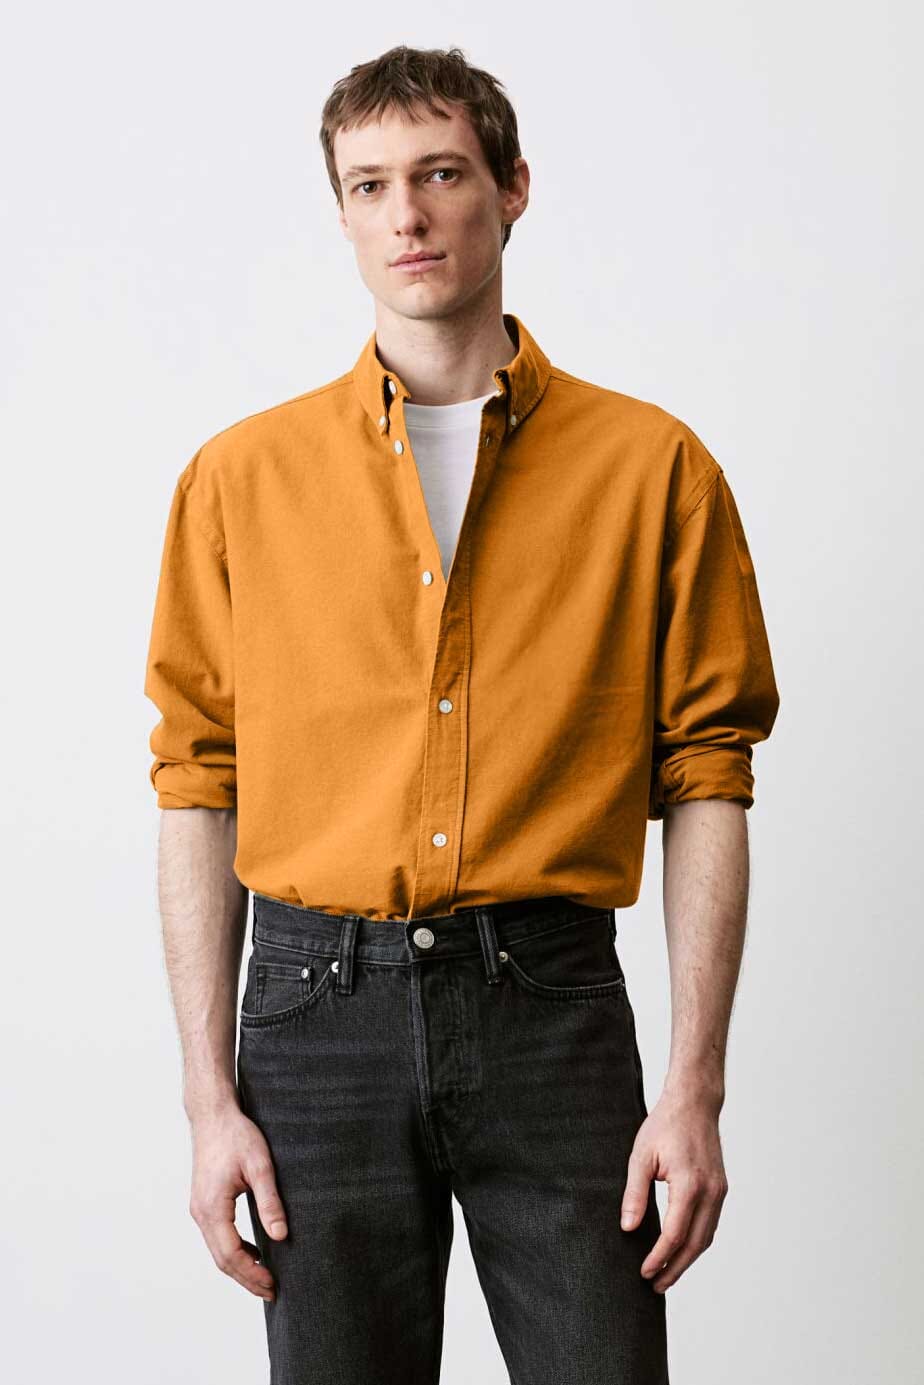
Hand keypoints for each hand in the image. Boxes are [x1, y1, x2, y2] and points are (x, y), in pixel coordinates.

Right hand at [188, 1104, 288, 1301]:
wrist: (212, 1114)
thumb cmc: (236, 1135)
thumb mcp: (260, 1166)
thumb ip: (270, 1202)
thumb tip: (281, 1236)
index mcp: (212, 1208)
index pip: (231, 1255)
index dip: (252, 1274)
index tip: (273, 1285)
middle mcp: (200, 1213)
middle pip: (221, 1259)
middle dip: (246, 1278)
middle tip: (271, 1291)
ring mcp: (199, 1208)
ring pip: (217, 1249)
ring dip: (239, 1266)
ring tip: (264, 1277)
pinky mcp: (204, 1202)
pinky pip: (217, 1236)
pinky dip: (233, 1250)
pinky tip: (253, 1252)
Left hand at [619, 1086, 728, 1292]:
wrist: (694, 1103)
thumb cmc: (665, 1125)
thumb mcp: (641, 1156)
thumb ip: (635, 1193)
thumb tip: (628, 1228)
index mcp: (689, 1184)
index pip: (675, 1234)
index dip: (659, 1257)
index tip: (644, 1272)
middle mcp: (711, 1192)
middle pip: (696, 1244)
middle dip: (675, 1269)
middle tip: (655, 1286)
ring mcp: (720, 1191)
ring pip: (707, 1238)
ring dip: (688, 1260)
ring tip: (666, 1275)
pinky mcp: (721, 1188)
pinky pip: (711, 1224)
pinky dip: (697, 1243)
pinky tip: (681, 1250)